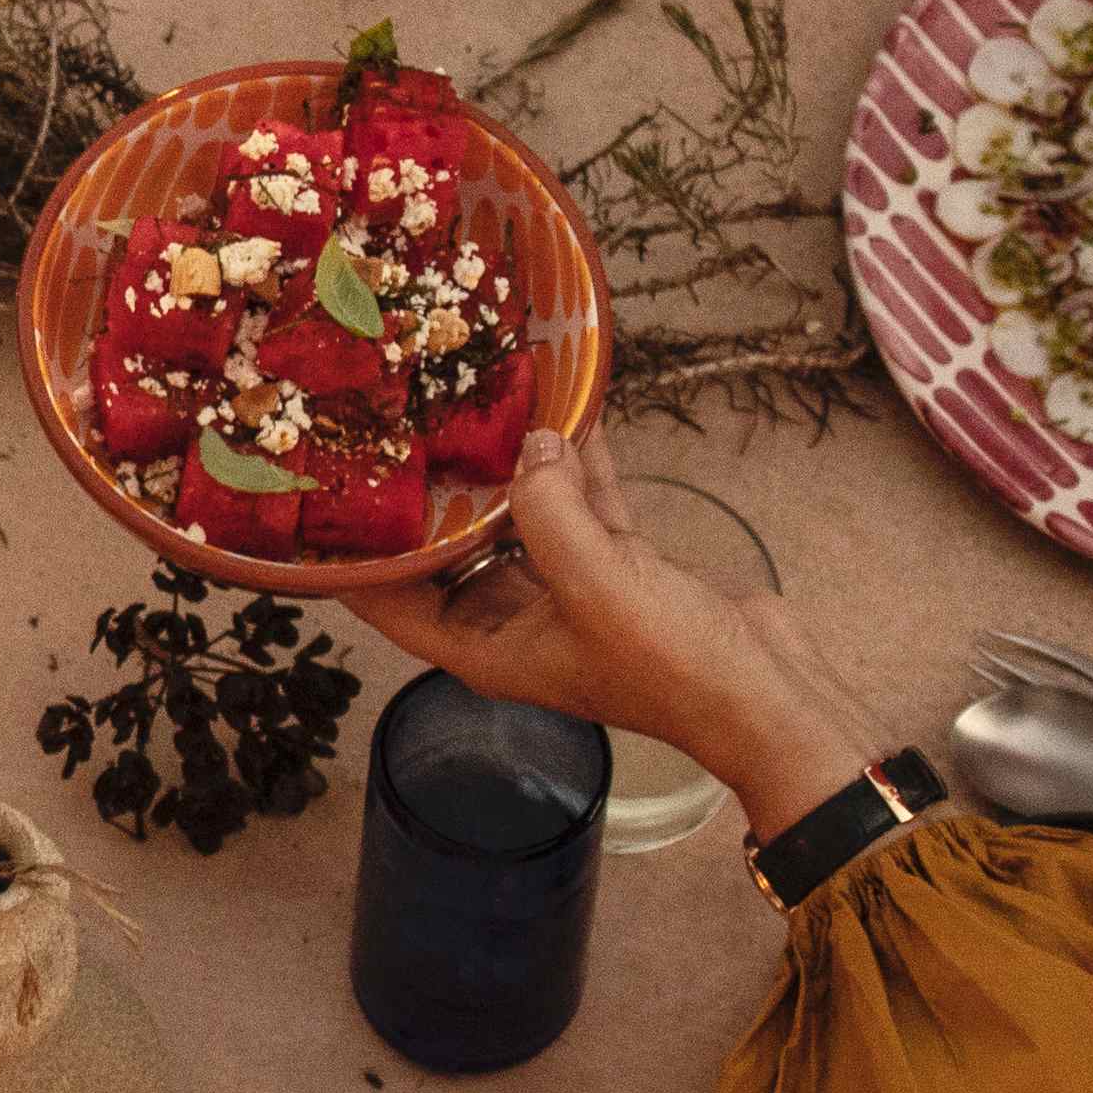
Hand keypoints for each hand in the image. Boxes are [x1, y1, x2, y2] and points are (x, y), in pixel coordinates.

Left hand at [349, 430, 883, 834]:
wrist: (769, 695)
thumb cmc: (674, 668)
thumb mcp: (598, 586)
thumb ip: (550, 512)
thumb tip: (530, 445)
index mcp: (485, 648)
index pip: (388, 603)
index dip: (353, 557)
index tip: (323, 493)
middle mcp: (516, 620)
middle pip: (448, 551)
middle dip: (432, 493)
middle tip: (400, 420)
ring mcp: (571, 591)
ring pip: (521, 517)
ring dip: (512, 465)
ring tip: (481, 396)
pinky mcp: (622, 567)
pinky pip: (586, 504)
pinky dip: (580, 462)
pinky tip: (570, 406)